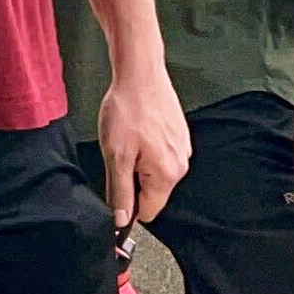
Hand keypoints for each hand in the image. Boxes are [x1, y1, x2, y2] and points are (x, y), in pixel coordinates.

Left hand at [97, 64, 190, 225]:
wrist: (140, 73)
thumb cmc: (127, 110)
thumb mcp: (116, 155)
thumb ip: (119, 190)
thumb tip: (121, 220)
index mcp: (168, 175)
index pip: (147, 211)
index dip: (126, 206)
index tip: (112, 189)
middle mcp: (181, 166)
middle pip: (151, 192)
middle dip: (131, 181)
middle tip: (117, 155)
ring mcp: (182, 149)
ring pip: (154, 172)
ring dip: (137, 163)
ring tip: (126, 139)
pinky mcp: (178, 135)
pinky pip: (159, 154)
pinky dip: (145, 148)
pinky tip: (136, 130)